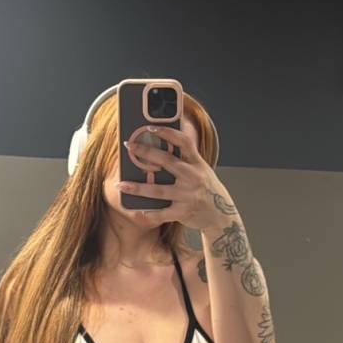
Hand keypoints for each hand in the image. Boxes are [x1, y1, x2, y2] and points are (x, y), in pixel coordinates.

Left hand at [122, 126, 236, 231]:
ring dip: (137, 187)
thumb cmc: (206, 189)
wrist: (221, 215)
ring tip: (121, 183)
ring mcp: (188, 195)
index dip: (167, 132)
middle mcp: (193, 177)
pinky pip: (162, 213)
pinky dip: (149, 213)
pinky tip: (137, 210)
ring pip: (158, 190)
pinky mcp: (183, 212)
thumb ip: (185, 160)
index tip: (150, 127)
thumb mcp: (201, 170)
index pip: (183, 142)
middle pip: (166, 161)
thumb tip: (159, 147)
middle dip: (145, 152)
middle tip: (128, 145)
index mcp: (197, 163)